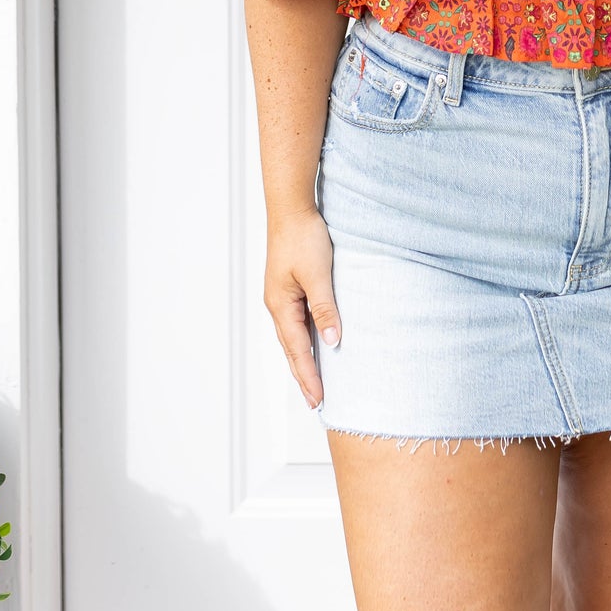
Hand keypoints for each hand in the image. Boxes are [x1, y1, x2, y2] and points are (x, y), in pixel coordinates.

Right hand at [264, 206, 340, 407]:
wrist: (291, 208)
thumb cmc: (303, 238)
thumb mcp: (317, 275)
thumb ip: (325, 309)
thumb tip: (332, 342)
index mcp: (281, 306)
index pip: (298, 351)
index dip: (309, 376)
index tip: (319, 400)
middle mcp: (278, 306)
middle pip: (292, 349)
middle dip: (304, 375)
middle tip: (316, 402)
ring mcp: (282, 297)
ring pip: (294, 336)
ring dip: (304, 359)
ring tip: (315, 381)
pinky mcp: (290, 287)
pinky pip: (298, 321)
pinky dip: (307, 339)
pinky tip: (317, 343)